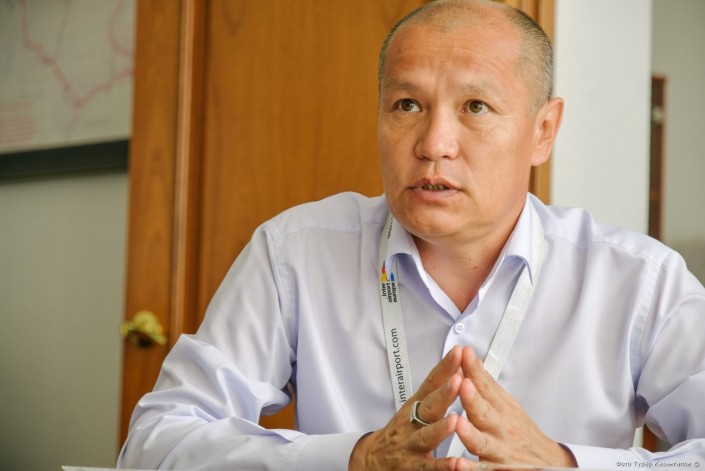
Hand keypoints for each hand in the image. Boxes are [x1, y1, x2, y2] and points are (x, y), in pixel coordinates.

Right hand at [349, 346, 472, 470]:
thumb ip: (437, 389)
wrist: (374, 458)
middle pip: (429, 406)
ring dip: (441, 428)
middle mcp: (413, 422)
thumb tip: (458, 366)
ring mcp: (412, 444)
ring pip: (427, 436)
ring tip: (455, 420)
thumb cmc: (401, 430)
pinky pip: (430, 467)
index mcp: (416, 405)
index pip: (431, 383)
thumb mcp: (416, 405)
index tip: (458, 353)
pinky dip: (443, 466)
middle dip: (444, 393)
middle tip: (458, 380)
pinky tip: (456, 464)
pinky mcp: (414, 466)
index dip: (444, 367)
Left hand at [455, 347, 576, 466]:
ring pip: (482, 442)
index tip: (464, 354)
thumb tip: (470, 358)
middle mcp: (500, 428)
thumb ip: (486, 383)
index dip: (474, 370)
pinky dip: (471, 468)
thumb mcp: (507, 404)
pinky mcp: (497, 470)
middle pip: (485, 413)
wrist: (548, 462)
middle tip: (463, 383)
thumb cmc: (521, 431)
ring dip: (470, 433)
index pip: (486, 386)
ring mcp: (498, 451)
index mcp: (501, 409)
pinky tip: (459, 464)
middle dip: (473, 398)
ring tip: (458, 424)